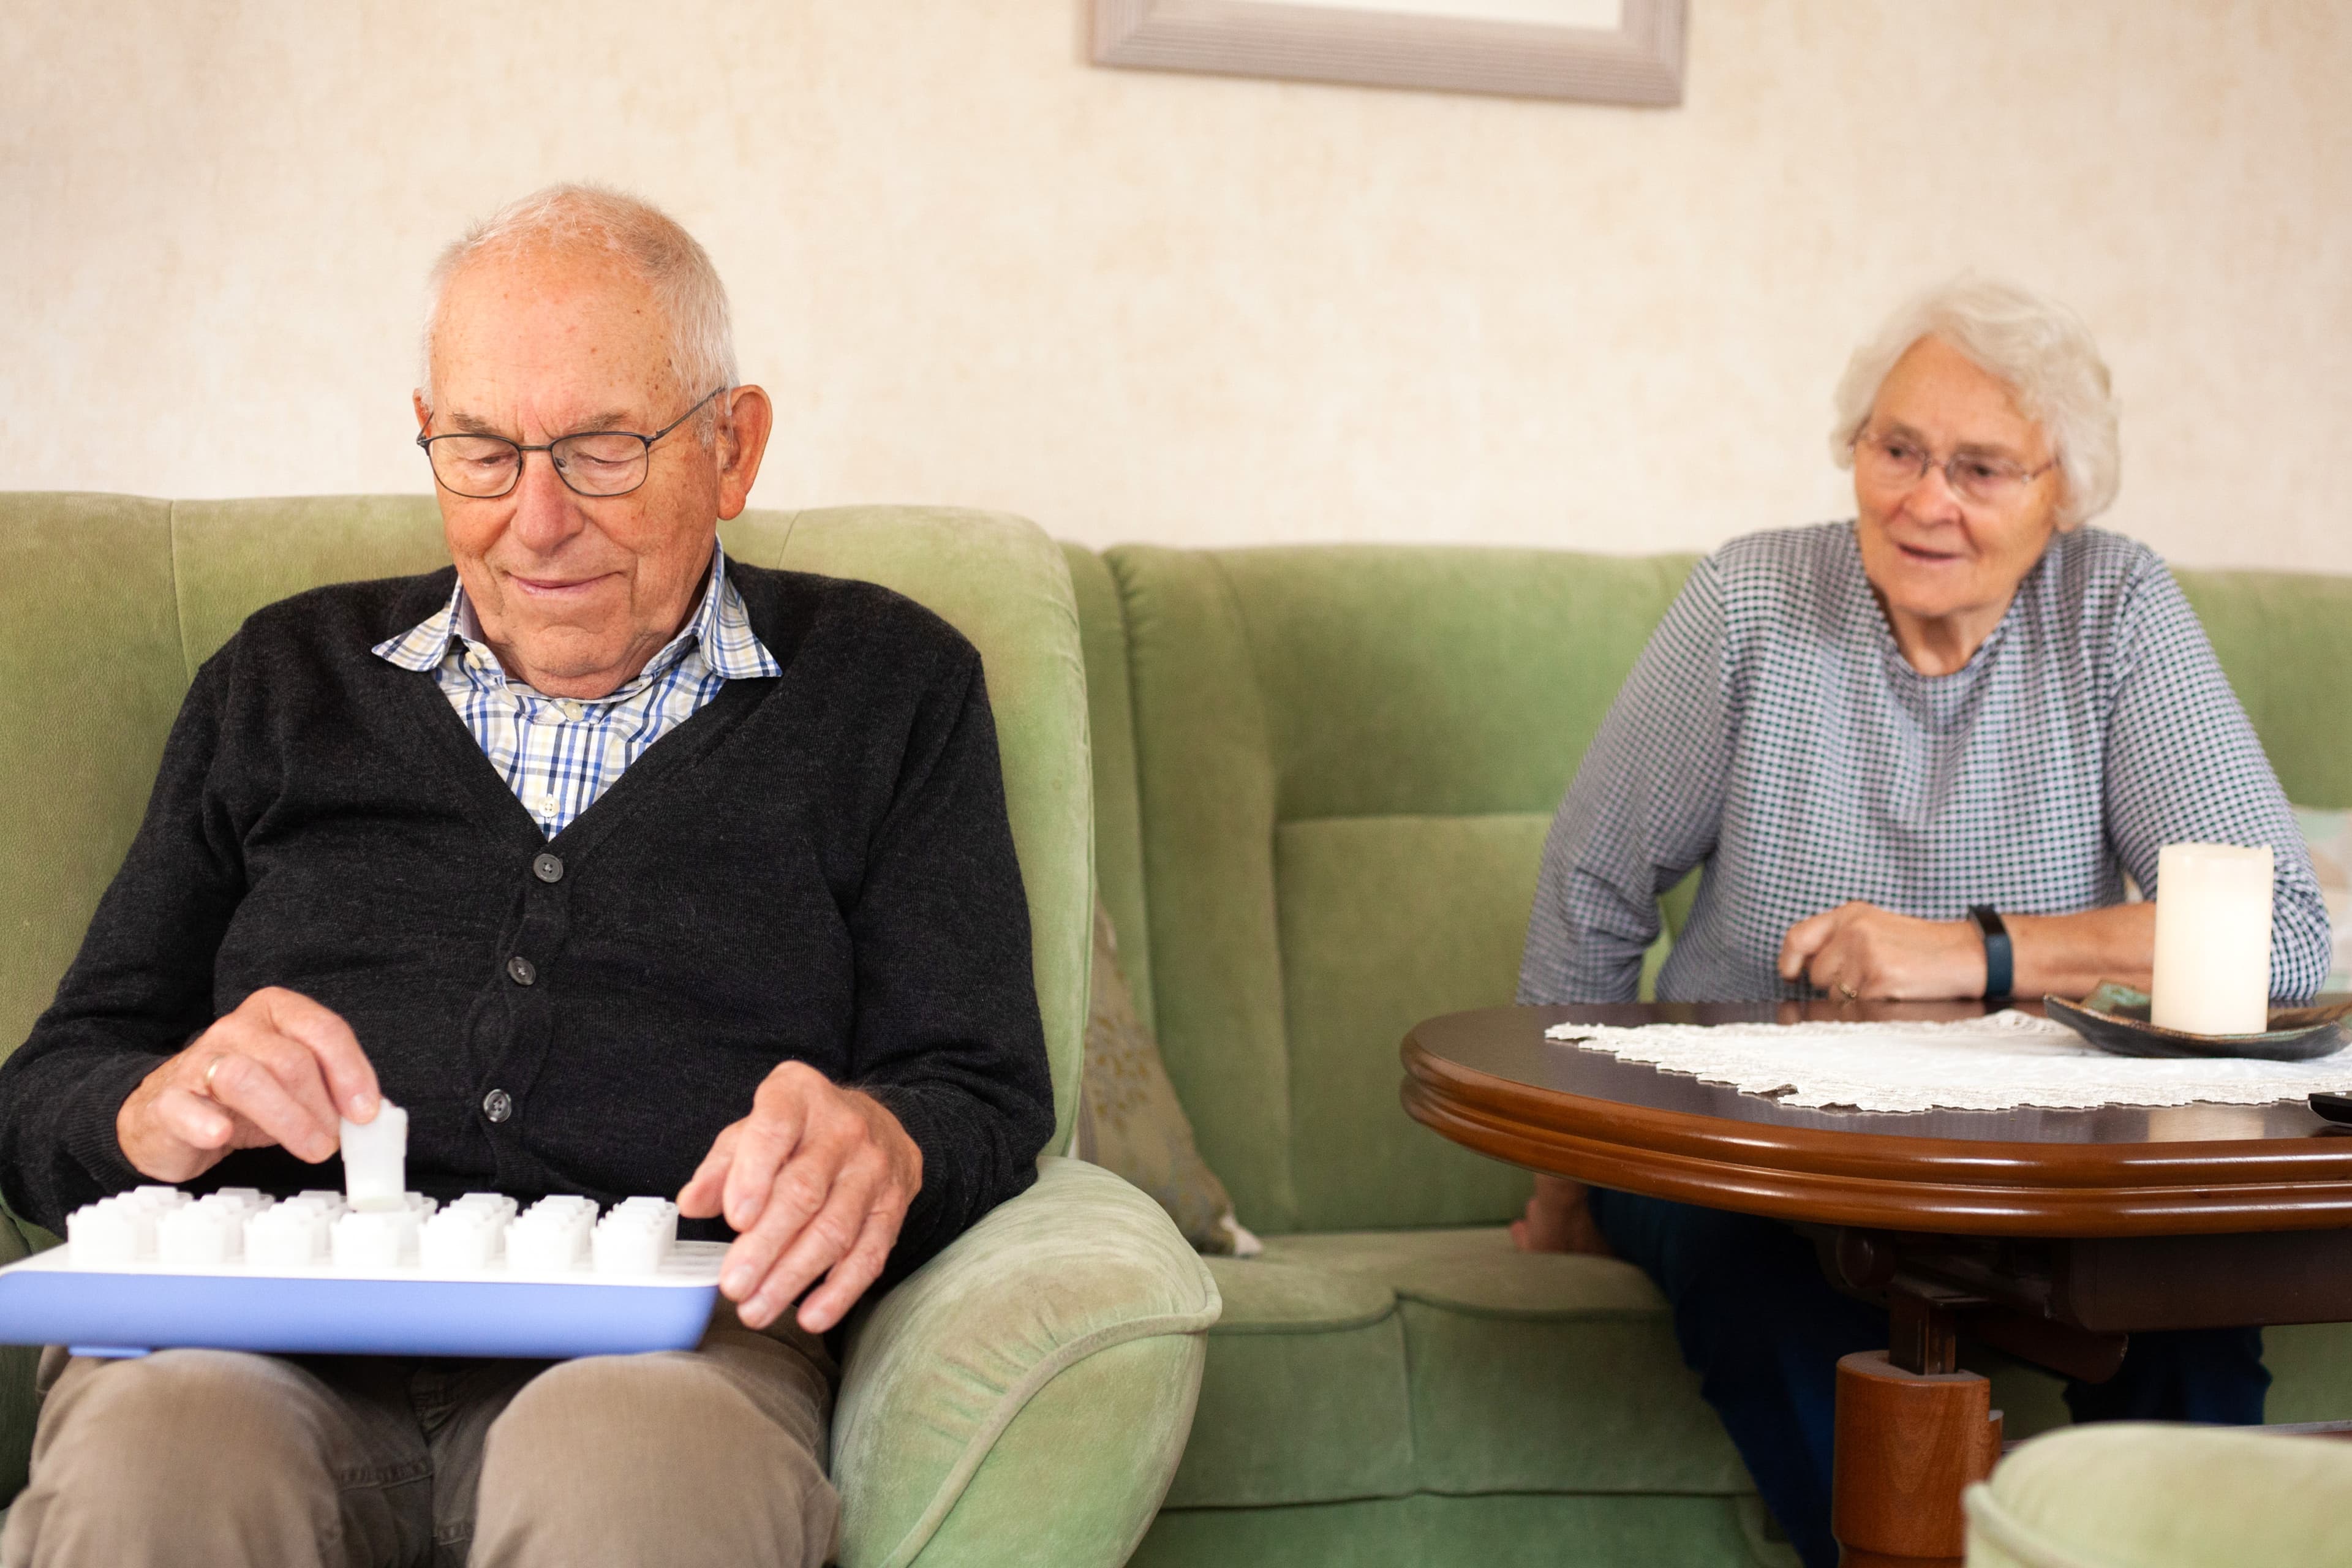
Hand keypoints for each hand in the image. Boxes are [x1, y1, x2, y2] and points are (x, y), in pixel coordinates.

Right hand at [116, 987, 381, 1182]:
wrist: (171, 1116)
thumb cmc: (244, 1099)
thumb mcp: (295, 1086)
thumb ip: (332, 1091)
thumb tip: (374, 1116)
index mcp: (275, 1013)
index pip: (323, 1030)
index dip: (351, 1071)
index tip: (365, 1112)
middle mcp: (235, 1029)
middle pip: (291, 1060)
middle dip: (322, 1106)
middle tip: (334, 1141)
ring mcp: (197, 1062)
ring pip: (245, 1078)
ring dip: (288, 1119)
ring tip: (311, 1148)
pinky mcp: (166, 1100)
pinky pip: (185, 1107)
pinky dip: (206, 1122)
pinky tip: (222, 1135)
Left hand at [677, 1062, 920, 1334]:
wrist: (878, 1125)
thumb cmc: (800, 1132)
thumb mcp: (755, 1130)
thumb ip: (722, 1165)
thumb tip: (692, 1204)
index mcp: (799, 1097)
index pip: (774, 1129)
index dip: (753, 1174)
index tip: (735, 1218)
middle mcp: (843, 1129)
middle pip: (803, 1191)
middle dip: (765, 1244)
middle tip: (733, 1285)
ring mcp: (873, 1169)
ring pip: (834, 1229)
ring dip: (793, 1276)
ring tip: (756, 1309)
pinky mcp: (894, 1206)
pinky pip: (869, 1254)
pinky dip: (840, 1291)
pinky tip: (811, 1316)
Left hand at [1777, 901, 1984, 1000]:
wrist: (1967, 954)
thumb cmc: (1922, 947)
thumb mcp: (1877, 927)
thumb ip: (1840, 939)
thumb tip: (1801, 966)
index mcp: (1851, 913)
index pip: (1798, 936)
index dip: (1788, 960)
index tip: (1789, 974)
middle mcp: (1853, 930)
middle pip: (1817, 974)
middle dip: (1836, 984)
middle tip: (1870, 977)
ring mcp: (1865, 954)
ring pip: (1835, 995)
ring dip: (1856, 997)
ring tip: (1887, 981)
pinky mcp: (1879, 979)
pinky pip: (1857, 1006)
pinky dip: (1873, 1006)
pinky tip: (1895, 991)